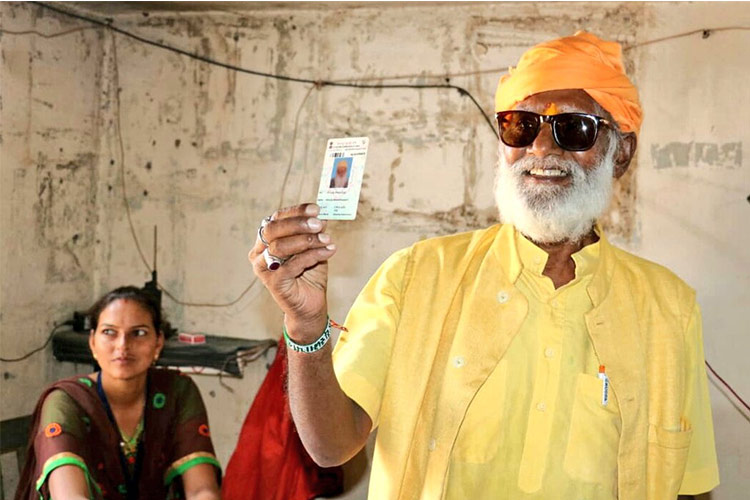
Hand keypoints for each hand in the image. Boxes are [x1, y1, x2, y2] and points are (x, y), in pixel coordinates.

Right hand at [249, 204, 335, 339]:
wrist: (311, 305)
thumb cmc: (309, 274)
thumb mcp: (313, 248)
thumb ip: (314, 233)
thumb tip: (322, 216)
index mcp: (266, 240)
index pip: (276, 218)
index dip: (296, 211)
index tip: (316, 209)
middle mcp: (259, 252)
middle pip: (272, 229)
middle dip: (297, 224)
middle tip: (319, 223)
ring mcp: (263, 268)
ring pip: (280, 246)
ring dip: (306, 240)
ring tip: (326, 239)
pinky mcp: (273, 283)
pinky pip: (292, 265)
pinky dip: (313, 255)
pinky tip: (329, 251)